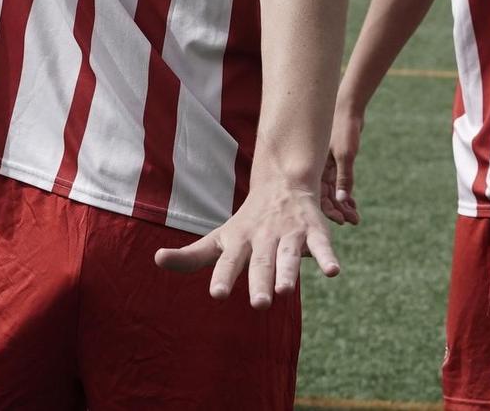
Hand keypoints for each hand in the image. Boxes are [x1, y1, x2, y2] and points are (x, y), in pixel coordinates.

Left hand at [154, 176, 340, 307]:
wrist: (280, 184)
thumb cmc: (245, 224)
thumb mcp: (218, 238)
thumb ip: (191, 256)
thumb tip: (156, 259)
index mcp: (238, 241)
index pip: (228, 261)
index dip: (223, 277)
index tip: (217, 294)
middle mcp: (263, 237)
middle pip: (261, 262)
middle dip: (259, 282)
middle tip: (258, 304)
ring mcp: (288, 234)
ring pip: (288, 255)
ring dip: (288, 273)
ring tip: (286, 291)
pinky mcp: (313, 231)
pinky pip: (322, 245)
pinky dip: (327, 257)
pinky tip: (333, 271)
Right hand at [320, 102, 363, 224]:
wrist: (348, 108)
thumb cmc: (344, 128)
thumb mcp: (345, 154)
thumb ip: (344, 177)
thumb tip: (342, 200)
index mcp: (315, 166)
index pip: (318, 195)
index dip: (329, 210)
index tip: (342, 220)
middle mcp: (318, 168)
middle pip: (325, 196)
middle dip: (338, 210)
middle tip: (353, 221)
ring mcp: (326, 166)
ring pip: (333, 191)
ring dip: (343, 204)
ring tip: (355, 216)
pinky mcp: (335, 162)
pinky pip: (339, 182)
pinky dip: (346, 193)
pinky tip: (353, 203)